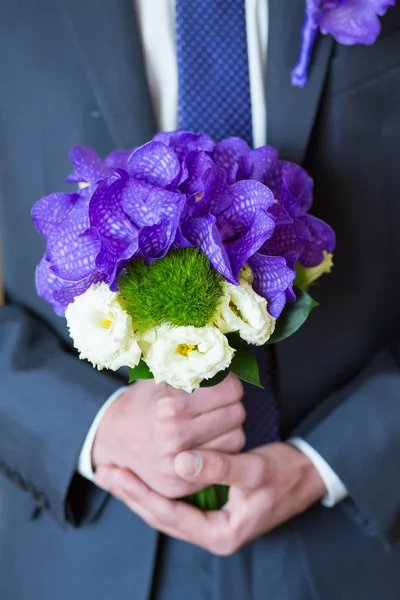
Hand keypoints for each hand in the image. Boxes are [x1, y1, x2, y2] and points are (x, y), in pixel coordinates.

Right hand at [92, 374, 244, 498]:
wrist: (113, 439)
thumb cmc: (143, 403)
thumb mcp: (162, 379)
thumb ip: (192, 371)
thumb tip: (223, 359)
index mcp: (171, 407)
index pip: (230, 390)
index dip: (229, 384)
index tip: (222, 384)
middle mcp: (175, 437)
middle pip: (236, 414)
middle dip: (231, 405)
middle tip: (219, 402)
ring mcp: (178, 464)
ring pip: (236, 439)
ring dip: (230, 428)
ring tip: (212, 421)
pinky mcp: (182, 484)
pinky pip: (224, 462)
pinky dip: (221, 449)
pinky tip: (207, 439)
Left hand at [95, 443, 326, 554]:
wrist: (310, 474)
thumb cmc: (286, 473)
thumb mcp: (254, 469)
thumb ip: (218, 467)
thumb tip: (179, 464)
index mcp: (220, 533)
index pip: (167, 515)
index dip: (138, 492)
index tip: (114, 472)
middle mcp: (213, 533)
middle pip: (160, 516)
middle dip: (131, 494)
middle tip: (103, 472)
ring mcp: (213, 523)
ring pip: (166, 510)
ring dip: (141, 492)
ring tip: (116, 474)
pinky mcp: (215, 509)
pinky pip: (177, 502)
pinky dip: (158, 488)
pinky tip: (145, 475)